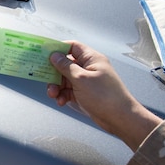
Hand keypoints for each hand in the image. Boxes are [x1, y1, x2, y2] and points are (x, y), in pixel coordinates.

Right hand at [47, 41, 161, 149]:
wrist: (119, 118)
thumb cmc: (104, 96)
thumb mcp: (81, 79)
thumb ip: (66, 66)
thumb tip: (54, 56)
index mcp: (92, 59)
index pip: (72, 47)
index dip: (58, 48)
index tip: (44, 54)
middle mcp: (89, 68)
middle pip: (66, 64)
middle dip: (54, 73)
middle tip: (45, 79)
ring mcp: (87, 81)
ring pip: (65, 79)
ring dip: (57, 86)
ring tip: (53, 95)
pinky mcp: (85, 93)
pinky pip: (69, 90)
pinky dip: (63, 95)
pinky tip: (61, 102)